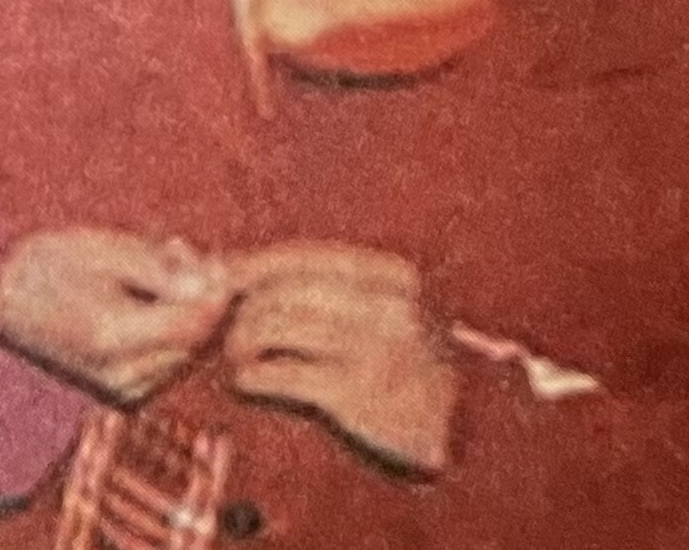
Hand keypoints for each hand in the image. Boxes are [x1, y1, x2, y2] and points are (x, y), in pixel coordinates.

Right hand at [0, 229, 234, 404]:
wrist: (0, 297)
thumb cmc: (48, 263)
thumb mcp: (102, 249)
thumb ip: (160, 269)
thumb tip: (211, 284)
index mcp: (113, 335)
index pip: (193, 323)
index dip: (214, 291)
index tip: (212, 258)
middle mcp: (121, 374)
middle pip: (194, 341)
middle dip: (201, 299)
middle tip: (180, 254)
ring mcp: (121, 389)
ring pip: (186, 353)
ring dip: (187, 314)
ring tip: (160, 271)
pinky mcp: (122, 393)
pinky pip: (168, 363)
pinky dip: (170, 333)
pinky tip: (149, 302)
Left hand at [222, 242, 459, 473]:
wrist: (473, 431)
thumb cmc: (414, 364)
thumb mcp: (387, 309)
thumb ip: (326, 284)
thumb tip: (234, 264)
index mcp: (390, 275)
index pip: (295, 257)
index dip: (245, 266)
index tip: (214, 276)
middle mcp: (385, 305)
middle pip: (276, 291)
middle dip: (236, 310)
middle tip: (222, 330)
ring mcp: (373, 349)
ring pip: (271, 327)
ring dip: (237, 344)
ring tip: (234, 358)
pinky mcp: (357, 395)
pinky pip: (279, 373)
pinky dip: (250, 376)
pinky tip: (245, 382)